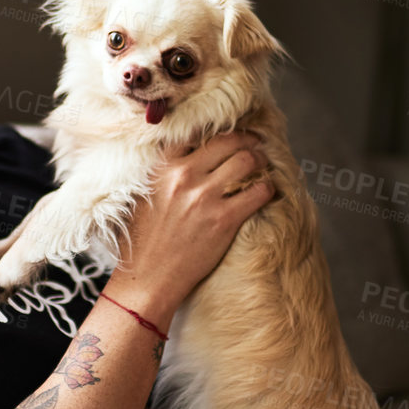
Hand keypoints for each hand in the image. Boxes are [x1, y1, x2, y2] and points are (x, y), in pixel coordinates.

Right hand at [107, 131, 274, 324]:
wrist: (146, 278)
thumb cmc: (142, 240)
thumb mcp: (142, 195)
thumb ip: (162, 173)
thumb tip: (186, 156)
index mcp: (162, 168)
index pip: (196, 132)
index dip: (217, 131)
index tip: (227, 135)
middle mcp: (184, 176)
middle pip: (228, 141)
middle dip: (246, 141)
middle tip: (254, 145)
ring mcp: (205, 197)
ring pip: (248, 160)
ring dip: (260, 160)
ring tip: (262, 165)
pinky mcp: (224, 220)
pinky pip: (259, 191)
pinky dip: (267, 188)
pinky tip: (265, 191)